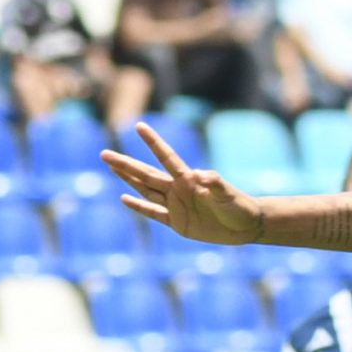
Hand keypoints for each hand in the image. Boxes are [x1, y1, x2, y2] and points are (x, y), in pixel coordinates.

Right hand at [103, 123, 264, 245]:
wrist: (246, 226)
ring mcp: (175, 205)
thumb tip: (201, 175)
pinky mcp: (177, 222)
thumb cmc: (240, 207)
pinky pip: (153, 213)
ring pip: (145, 189)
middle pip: (146, 174)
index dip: (153, 143)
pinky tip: (124, 198)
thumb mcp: (229, 195)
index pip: (166, 157)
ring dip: (127, 179)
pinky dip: (138, 206)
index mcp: (188, 179)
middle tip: (104, 154)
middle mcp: (178, 189)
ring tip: (111, 167)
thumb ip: (216, 184)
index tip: (139, 126)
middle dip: (125, 164)